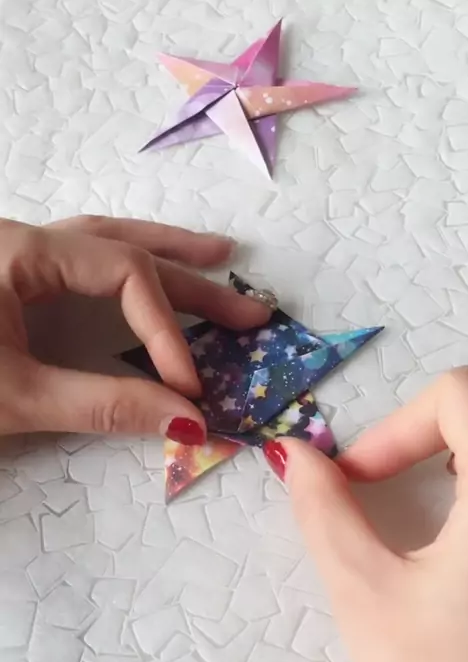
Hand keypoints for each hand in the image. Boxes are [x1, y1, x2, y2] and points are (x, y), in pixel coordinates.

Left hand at [0, 216, 270, 440]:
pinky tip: (147, 271)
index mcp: (21, 250)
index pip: (124, 273)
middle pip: (126, 250)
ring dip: (164, 254)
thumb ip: (102, 405)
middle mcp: (23, 240)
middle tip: (249, 313)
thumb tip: (187, 420)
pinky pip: (82, 261)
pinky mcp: (10, 280)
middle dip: (192, 282)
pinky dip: (124, 269)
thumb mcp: (17, 397)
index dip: (165, 329)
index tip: (188, 386)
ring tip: (217, 256)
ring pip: (104, 243)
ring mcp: (15, 256)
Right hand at [264, 367, 467, 661]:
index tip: (357, 483)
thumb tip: (298, 457)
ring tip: (429, 507)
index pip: (464, 394)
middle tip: (388, 486)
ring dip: (464, 462)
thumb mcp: (369, 600)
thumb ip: (326, 514)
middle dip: (430, 437)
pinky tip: (462, 548)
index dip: (398, 426)